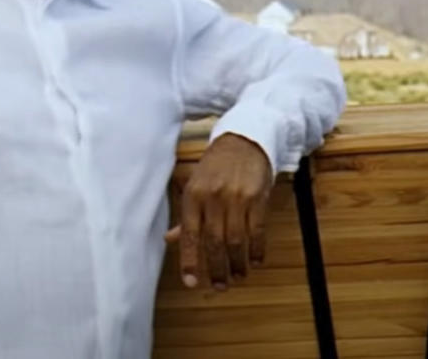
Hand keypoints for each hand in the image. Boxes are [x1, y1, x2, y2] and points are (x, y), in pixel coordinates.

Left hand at [165, 133, 272, 290]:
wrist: (244, 140)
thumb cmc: (216, 165)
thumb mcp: (196, 185)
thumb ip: (187, 215)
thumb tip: (170, 239)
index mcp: (193, 196)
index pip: (190, 235)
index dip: (190, 261)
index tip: (191, 282)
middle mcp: (213, 198)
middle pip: (214, 242)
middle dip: (217, 268)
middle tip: (220, 286)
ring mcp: (237, 198)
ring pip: (236, 239)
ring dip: (237, 263)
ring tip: (238, 277)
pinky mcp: (257, 197)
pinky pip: (257, 230)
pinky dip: (257, 248)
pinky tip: (256, 260)